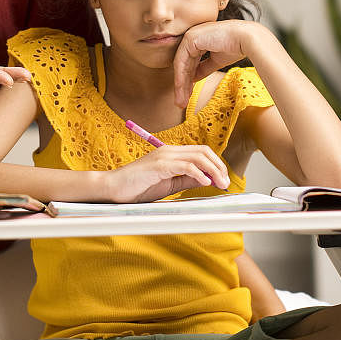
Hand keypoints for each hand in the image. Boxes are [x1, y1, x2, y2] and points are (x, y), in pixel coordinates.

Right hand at [104, 144, 229, 201]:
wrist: (114, 188)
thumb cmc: (137, 187)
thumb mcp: (169, 185)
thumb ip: (187, 180)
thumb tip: (207, 180)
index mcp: (171, 154)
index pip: (201, 152)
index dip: (216, 164)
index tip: (223, 180)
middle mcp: (169, 151)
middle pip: (203, 151)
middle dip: (219, 166)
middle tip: (225, 183)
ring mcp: (164, 156)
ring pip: (197, 157)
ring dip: (213, 171)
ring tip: (220, 184)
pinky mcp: (159, 165)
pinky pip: (185, 166)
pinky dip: (198, 174)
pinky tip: (205, 183)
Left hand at [172, 20, 267, 106]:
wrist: (246, 39)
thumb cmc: (236, 46)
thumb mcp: (217, 61)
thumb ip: (204, 68)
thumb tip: (193, 78)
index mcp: (200, 39)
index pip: (190, 62)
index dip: (189, 80)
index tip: (188, 95)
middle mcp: (193, 36)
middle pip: (184, 65)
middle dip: (183, 85)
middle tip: (181, 102)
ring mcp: (190, 36)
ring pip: (181, 65)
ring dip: (180, 85)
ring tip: (181, 101)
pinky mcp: (190, 38)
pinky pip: (181, 61)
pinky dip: (181, 77)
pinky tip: (182, 90)